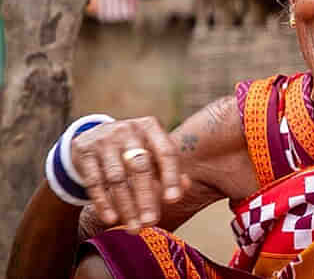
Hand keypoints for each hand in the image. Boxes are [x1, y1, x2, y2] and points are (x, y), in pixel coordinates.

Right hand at [71, 116, 189, 232]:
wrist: (94, 135)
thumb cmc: (134, 148)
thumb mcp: (153, 151)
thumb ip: (170, 169)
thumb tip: (185, 186)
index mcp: (151, 128)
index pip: (166, 152)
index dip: (171, 177)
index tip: (173, 200)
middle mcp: (129, 131)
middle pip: (140, 167)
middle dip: (146, 198)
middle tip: (151, 222)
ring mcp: (105, 140)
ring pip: (117, 178)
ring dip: (126, 206)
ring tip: (134, 228)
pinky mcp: (85, 152)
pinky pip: (94, 181)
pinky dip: (103, 202)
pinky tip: (111, 219)